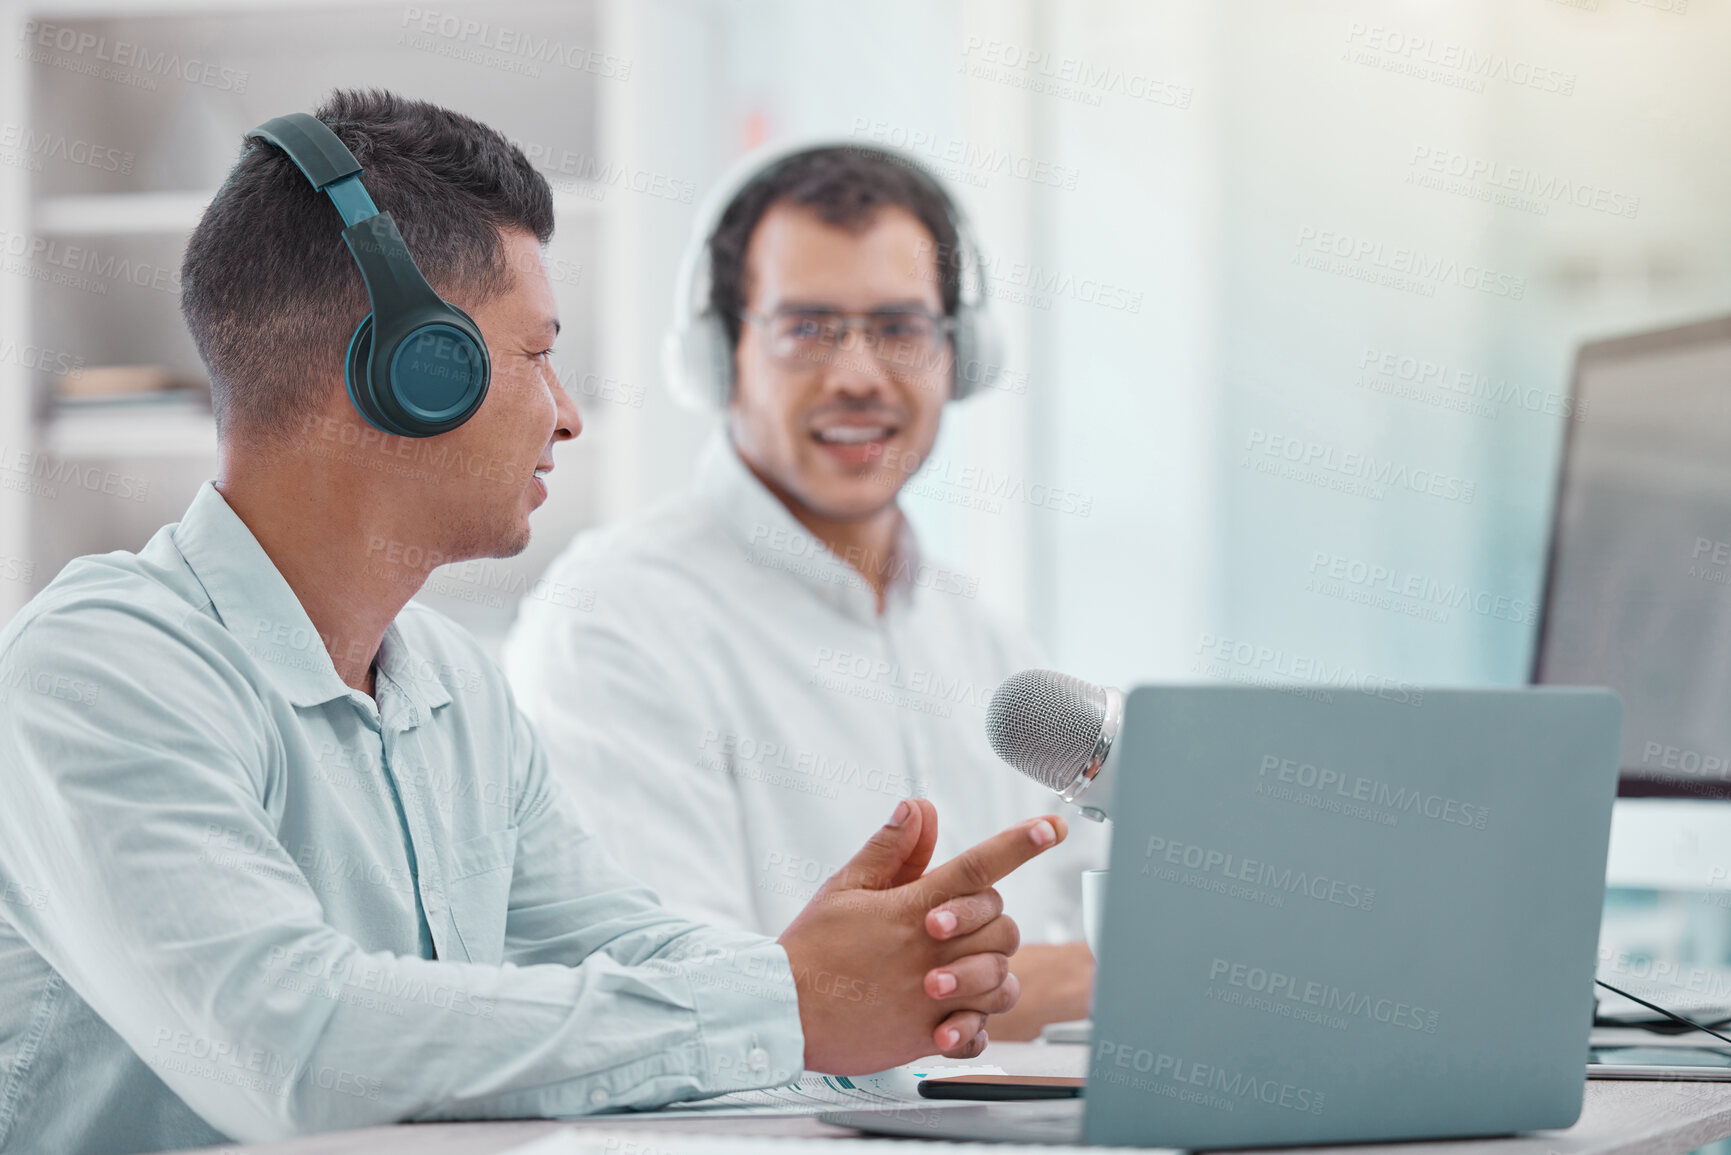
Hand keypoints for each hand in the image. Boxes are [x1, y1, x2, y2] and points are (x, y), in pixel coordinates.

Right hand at [778, 798, 1066, 1074]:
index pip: (978, 866)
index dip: (1019, 843)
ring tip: (957, 971)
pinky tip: (954, 1017)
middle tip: (955, 926)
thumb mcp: (845, 887)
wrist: (781, 1013)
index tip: (1050, 828)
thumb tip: (919, 808)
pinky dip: (977, 1025)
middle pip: (1002, 925)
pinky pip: (981, 1032)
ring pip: (1002, 979)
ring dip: (990, 971)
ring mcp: (933, 997)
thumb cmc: (810, 950)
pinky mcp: (928, 1037)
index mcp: (912, 908)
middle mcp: (930, 952)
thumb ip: (890, 849)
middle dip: (991, 920)